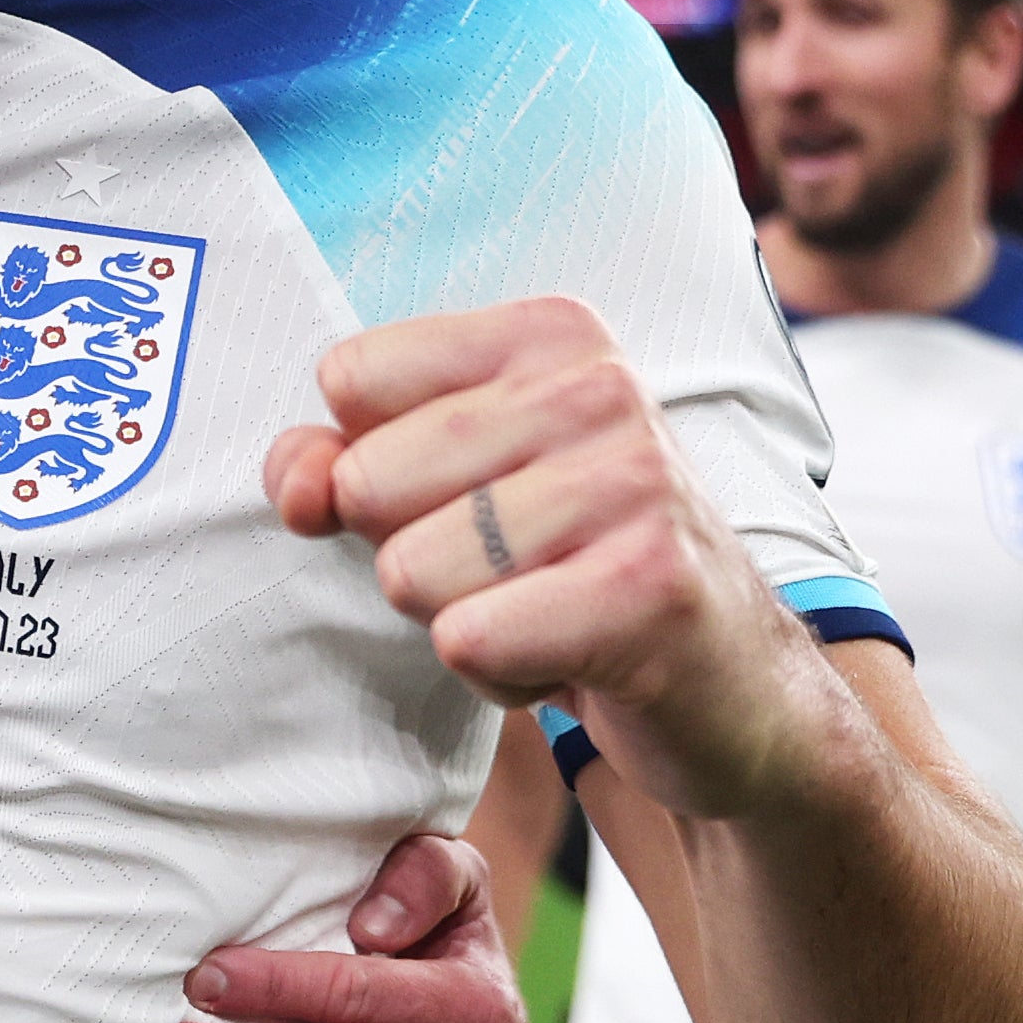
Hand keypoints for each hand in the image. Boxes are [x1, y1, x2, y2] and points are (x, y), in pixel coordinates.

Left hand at [264, 299, 848, 827]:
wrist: (728, 687)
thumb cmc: (564, 572)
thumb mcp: (445, 495)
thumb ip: (339, 463)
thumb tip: (294, 482)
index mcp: (547, 336)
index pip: (352, 380)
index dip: (371, 469)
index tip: (460, 501)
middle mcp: (599, 386)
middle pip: (368, 480)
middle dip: (410, 557)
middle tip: (508, 574)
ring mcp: (635, 481)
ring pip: (412, 571)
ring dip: (459, 624)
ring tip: (544, 612)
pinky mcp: (651, 587)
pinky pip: (469, 639)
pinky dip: (496, 678)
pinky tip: (567, 662)